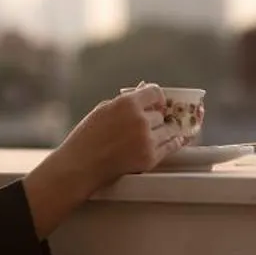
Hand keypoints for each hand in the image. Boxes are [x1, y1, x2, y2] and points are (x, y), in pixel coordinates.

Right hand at [22, 84, 184, 236]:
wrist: (80, 165)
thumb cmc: (86, 137)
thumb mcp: (103, 109)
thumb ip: (126, 100)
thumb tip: (143, 88)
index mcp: (127, 103)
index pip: (155, 92)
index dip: (157, 98)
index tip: (158, 103)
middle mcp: (140, 120)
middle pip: (161, 114)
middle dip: (156, 118)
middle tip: (148, 124)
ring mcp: (147, 140)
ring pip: (169, 130)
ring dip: (164, 131)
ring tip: (159, 133)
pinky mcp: (150, 158)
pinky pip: (170, 147)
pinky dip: (173, 143)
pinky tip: (175, 141)